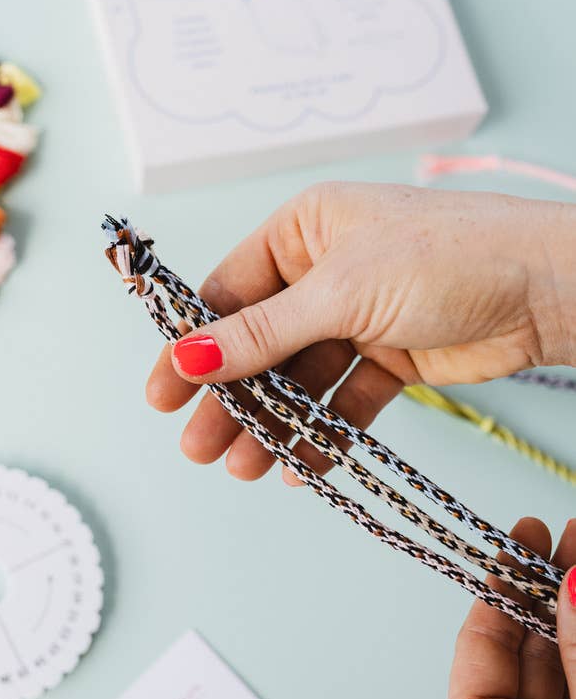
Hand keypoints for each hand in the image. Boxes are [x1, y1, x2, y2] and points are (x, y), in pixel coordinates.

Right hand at [146, 182, 574, 480]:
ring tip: (246, 468)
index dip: (191, 344)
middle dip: (230, 397)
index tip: (162, 392)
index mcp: (304, 229)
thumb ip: (262, 333)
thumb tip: (189, 357)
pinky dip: (324, 432)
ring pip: (299, 378)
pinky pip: (345, 400)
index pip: (228, 291)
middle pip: (259, 342)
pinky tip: (301, 466)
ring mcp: (359, 316)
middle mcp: (326, 270)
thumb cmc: (449, 257)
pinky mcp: (392, 358)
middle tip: (198, 448)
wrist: (550, 288)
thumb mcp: (341, 291)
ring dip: (273, 423)